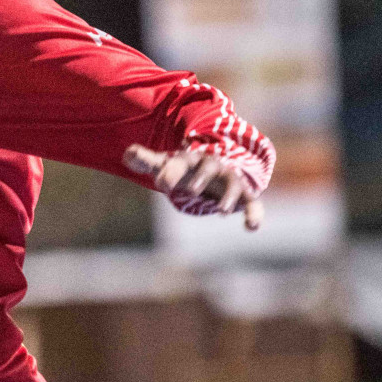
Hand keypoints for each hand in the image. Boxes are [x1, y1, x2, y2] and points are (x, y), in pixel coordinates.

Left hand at [123, 144, 264, 230]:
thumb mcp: (164, 165)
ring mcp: (230, 180)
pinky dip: (254, 214)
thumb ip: (146, 161)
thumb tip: (127, 154)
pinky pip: (253, 203)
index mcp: (191, 159)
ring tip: (221, 211)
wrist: (214, 171)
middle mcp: (213, 167)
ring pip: (233, 185)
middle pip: (209, 168)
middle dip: (200, 178)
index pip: (181, 161)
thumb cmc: (183, 170)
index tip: (160, 185)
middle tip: (190, 191)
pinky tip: (252, 227)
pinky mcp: (244, 196)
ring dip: (228, 197)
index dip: (171, 171)